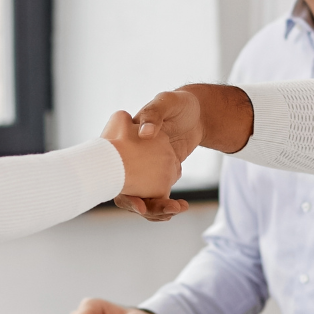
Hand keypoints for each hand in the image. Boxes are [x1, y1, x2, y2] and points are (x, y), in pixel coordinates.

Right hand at [115, 86, 254, 222]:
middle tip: (153, 211)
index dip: (123, 190)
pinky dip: (165, 204)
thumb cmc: (178, 103)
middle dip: (140, 206)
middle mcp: (133, 158)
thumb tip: (145, 133)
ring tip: (175, 209)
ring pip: (144, 197)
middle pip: (128, 190)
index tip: (138, 204)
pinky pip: (158, 195)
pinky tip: (179, 207)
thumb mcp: (166, 102)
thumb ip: (154, 113)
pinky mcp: (161, 174)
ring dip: (156, 209)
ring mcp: (147, 169)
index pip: (115, 169)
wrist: (198, 113)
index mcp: (126, 141)